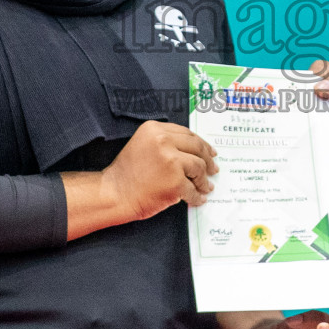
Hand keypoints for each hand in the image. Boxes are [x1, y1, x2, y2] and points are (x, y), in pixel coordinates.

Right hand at [100, 120, 217, 221]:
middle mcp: (164, 141)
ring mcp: (171, 161)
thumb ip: (165, 142)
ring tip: (206, 186)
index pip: (187, 134)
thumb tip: (192, 150)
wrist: (114, 193)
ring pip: (198, 168)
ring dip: (204, 180)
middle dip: (208, 159)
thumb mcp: (142, 144)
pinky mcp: (175, 182)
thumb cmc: (127, 173)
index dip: (201, 143)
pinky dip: (197, 196)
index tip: (209, 151)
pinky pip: (193, 189)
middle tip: (213, 168)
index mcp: (155, 130)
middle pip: (197, 147)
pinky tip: (198, 198)